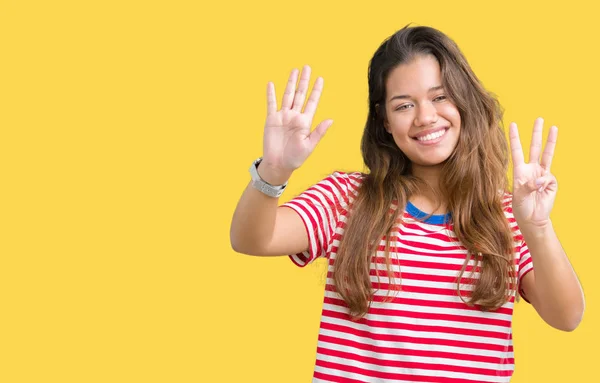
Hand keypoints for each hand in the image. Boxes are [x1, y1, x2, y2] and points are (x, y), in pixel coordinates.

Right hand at [261, 65, 332, 180]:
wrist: (278, 165)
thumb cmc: (295, 158)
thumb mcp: (309, 146)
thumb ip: (319, 132)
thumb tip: (331, 120)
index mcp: (305, 122)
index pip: (312, 102)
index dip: (316, 90)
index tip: (320, 79)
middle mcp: (294, 116)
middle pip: (300, 94)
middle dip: (304, 81)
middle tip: (307, 67)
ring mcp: (283, 117)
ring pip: (287, 96)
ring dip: (290, 83)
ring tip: (294, 71)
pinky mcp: (271, 120)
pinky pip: (271, 104)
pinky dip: (271, 94)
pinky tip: (271, 84)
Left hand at [509, 117, 557, 228]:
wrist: (532, 218)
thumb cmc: (521, 206)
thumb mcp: (519, 195)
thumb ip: (528, 185)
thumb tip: (542, 178)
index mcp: (519, 170)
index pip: (516, 151)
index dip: (515, 138)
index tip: (512, 124)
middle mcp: (531, 169)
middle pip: (534, 148)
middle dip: (536, 134)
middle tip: (539, 119)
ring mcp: (542, 174)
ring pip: (547, 154)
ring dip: (550, 141)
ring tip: (554, 127)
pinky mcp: (551, 181)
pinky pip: (549, 178)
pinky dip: (545, 184)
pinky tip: (541, 191)